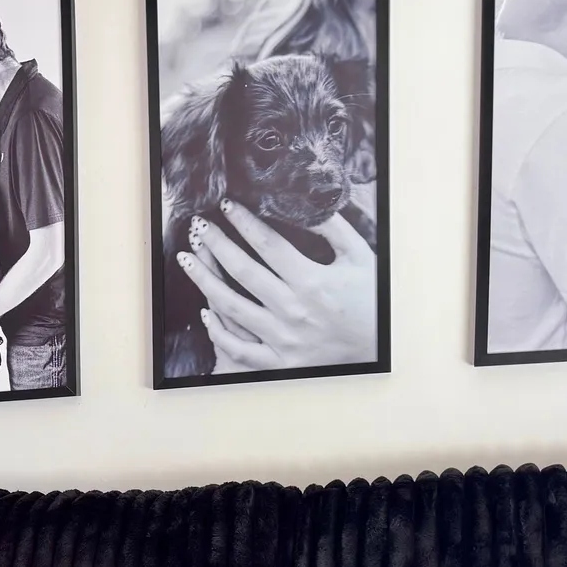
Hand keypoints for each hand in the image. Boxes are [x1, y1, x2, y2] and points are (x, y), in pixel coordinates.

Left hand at [179, 201, 377, 371]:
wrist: (380, 348)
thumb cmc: (369, 299)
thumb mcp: (360, 257)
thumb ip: (333, 229)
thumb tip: (304, 204)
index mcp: (312, 281)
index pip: (268, 244)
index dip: (243, 222)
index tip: (226, 206)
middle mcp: (293, 310)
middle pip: (242, 271)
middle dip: (216, 244)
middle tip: (198, 225)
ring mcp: (282, 339)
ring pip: (231, 307)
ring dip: (204, 280)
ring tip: (187, 259)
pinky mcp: (278, 362)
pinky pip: (239, 349)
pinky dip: (218, 332)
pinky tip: (205, 312)